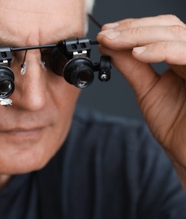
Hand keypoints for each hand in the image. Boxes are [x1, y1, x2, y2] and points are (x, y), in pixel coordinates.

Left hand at [97, 15, 185, 186]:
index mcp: (181, 58)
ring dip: (139, 35)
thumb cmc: (175, 127)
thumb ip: (133, 68)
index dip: (132, 27)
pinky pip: (185, 54)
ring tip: (114, 42)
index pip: (159, 30)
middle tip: (106, 35)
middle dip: (132, 28)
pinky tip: (137, 54)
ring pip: (175, 34)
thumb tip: (111, 47)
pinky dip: (160, 50)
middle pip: (167, 26)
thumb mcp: (148, 90)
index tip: (106, 33)